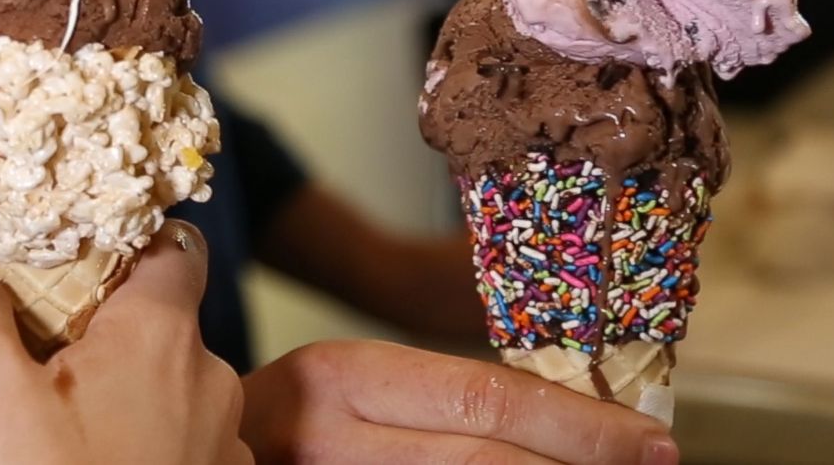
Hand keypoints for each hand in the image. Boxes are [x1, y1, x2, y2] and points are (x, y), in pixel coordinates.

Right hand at [0, 220, 251, 464]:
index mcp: (164, 335)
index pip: (175, 246)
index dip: (127, 243)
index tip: (74, 261)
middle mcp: (213, 384)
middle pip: (163, 325)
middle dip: (104, 334)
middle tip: (37, 359)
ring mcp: (224, 451)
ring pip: (172, 394)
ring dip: (123, 399)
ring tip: (55, 432)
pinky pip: (179, 451)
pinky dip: (140, 450)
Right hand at [240, 340, 678, 463]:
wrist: (179, 457)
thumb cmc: (281, 430)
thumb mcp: (342, 392)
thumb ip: (433, 400)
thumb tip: (562, 421)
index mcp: (336, 377)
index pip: (481, 397)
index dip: (579, 423)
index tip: (649, 438)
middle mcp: (328, 437)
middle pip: (484, 463)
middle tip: (653, 463)